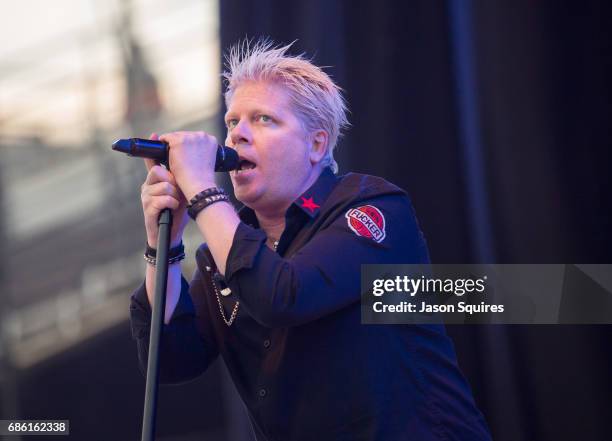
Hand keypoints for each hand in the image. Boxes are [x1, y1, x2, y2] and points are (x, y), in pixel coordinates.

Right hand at [141, 133, 188, 247]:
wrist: (171, 233)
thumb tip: (188, 161)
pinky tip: (173, 208)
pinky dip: (171, 203)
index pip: (151, 161)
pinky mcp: (148, 209)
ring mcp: (146, 197)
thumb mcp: (180, 191)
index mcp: (155, 181)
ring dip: (174, 194)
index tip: (156, 135)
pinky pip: (161, 199)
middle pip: (158, 171)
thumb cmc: (176, 211)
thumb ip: (180, 178)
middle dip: (172, 179)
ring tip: (176, 202)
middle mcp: (147, 186)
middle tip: (178, 190)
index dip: (152, 148)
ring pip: (162, 185)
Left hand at [158, 131, 217, 200]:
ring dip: (172, 144)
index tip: (186, 155)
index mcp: (211, 140)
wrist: (198, 185)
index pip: (195, 138)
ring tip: (172, 157)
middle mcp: (202, 135)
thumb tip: (189, 150)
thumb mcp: (206, 161)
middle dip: (180, 144)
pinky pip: (166, 137)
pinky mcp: (178, 141)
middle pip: (185, 135)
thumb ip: (201, 152)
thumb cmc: (202, 178)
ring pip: (176, 136)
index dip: (189, 146)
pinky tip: (162, 150)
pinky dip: (163, 142)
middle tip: (178, 157)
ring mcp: (190, 137)